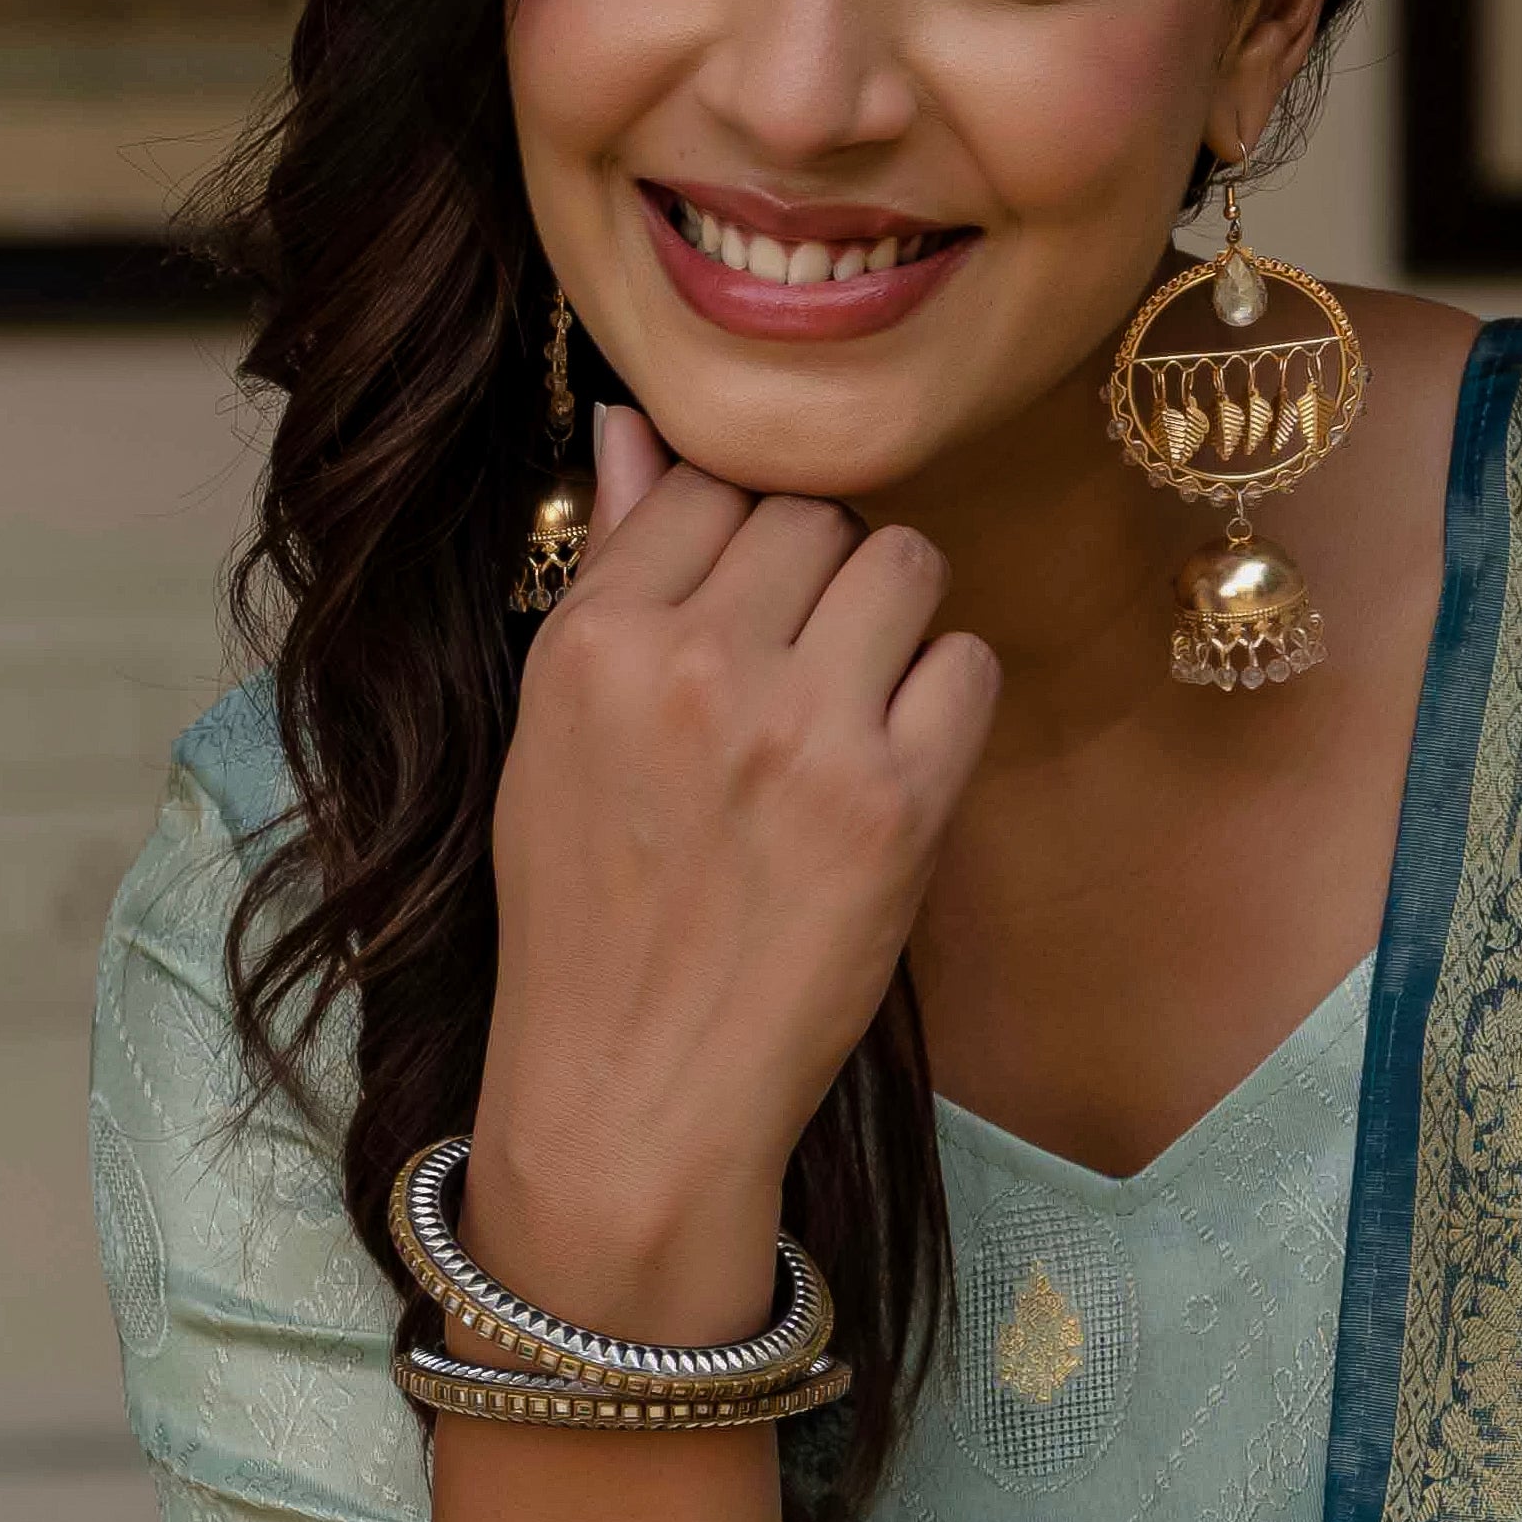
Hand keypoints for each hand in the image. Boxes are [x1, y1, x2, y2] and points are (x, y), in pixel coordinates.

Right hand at [472, 402, 998, 1334]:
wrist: (635, 1094)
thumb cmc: (590, 920)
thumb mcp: (552, 738)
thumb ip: (613, 575)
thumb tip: (637, 427)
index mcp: (591, 640)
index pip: (708, 479)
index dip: (742, 536)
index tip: (746, 607)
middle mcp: (692, 663)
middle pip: (814, 512)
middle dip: (822, 577)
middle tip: (804, 671)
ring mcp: (799, 727)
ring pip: (903, 562)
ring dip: (896, 620)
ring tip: (854, 708)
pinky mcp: (893, 799)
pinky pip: (968, 665)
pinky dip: (948, 704)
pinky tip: (898, 765)